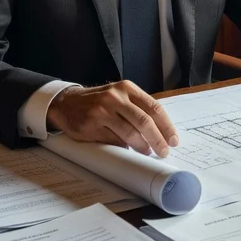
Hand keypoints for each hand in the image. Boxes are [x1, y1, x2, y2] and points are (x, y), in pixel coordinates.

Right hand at [46, 81, 178, 156]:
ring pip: (130, 133)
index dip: (166, 125)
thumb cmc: (99, 101)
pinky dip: (124, 147)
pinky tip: (128, 150)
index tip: (173, 139)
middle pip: (145, 121)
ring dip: (142, 146)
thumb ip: (138, 108)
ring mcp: (103, 111)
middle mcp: (116, 97)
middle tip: (164, 151)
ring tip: (147, 152)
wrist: (67, 103)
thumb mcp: (119, 96)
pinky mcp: (92, 125)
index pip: (154, 107)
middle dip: (158, 139)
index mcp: (127, 88)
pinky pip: (114, 140)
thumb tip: (161, 131)